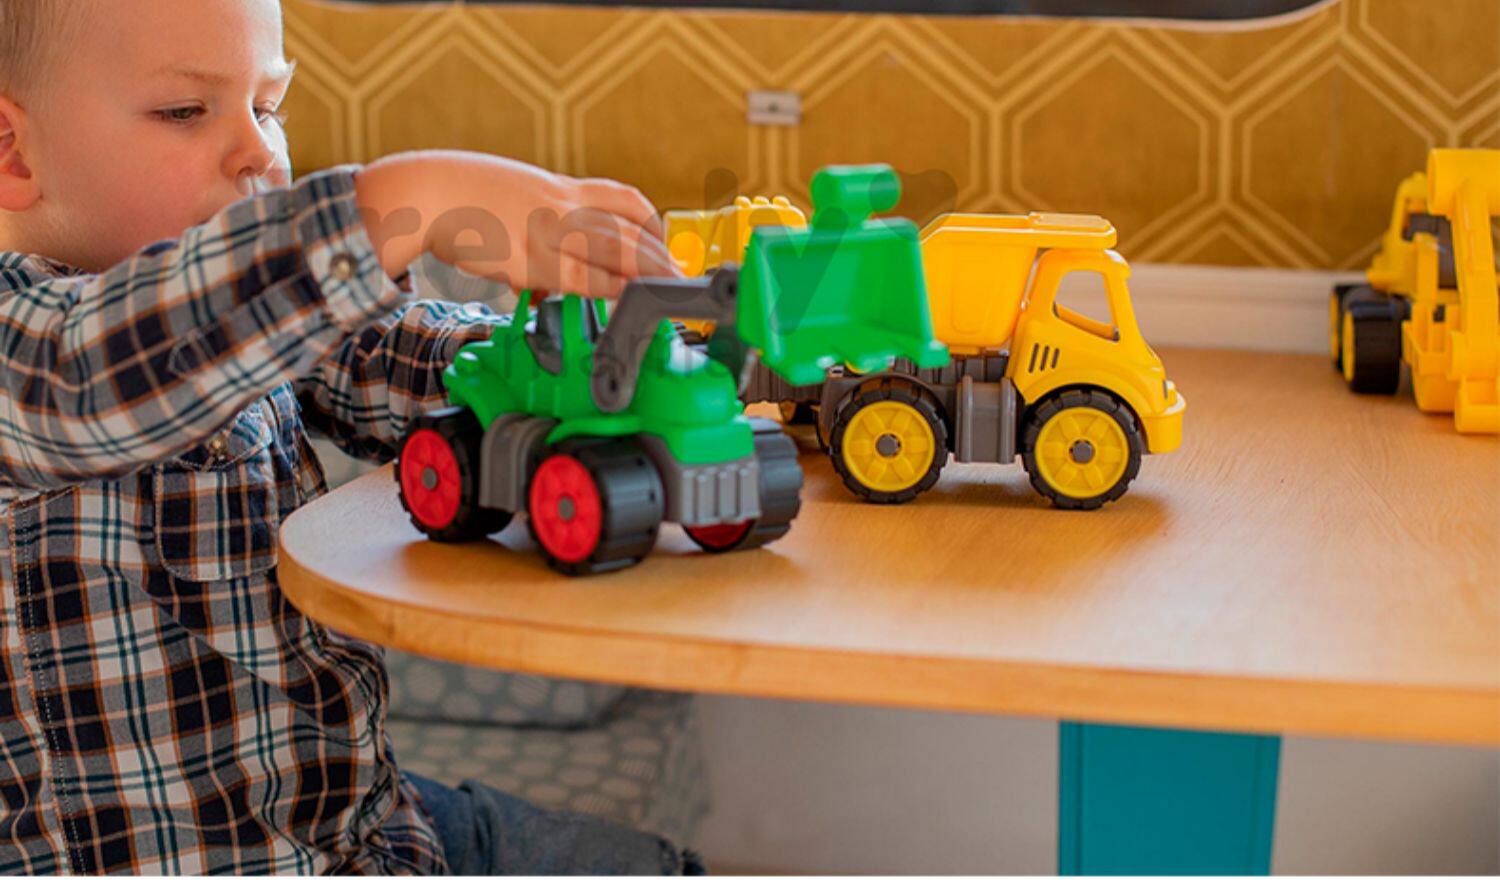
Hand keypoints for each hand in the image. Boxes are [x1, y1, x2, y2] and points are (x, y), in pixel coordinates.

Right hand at [357, 150, 681, 299]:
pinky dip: (612, 289)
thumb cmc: (459, 196)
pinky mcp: (532, 259)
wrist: (424, 191)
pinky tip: (628, 300)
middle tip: (680, 277)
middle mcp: (562, 205)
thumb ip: (537, 225)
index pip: (624, 200)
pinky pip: (584, 278)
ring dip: (649, 273)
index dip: (652, 224)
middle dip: (660, 256)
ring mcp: (550, 231)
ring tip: (669, 291)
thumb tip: (544, 270)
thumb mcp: (510, 194)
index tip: (664, 245)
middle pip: (629, 230)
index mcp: (558, 187)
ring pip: (617, 252)